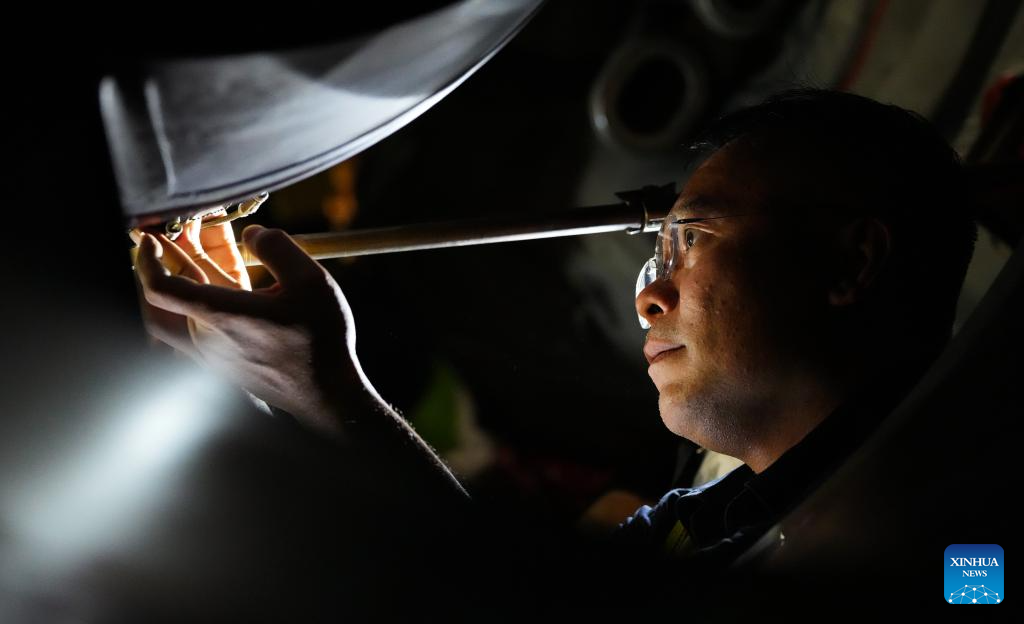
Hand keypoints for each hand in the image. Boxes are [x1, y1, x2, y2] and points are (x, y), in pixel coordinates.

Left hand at [135, 220, 370, 435]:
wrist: (327, 393)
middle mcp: (208, 339)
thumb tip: (252, 233)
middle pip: (164, 299)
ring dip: (186, 282)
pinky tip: (226, 284)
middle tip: (174, 238)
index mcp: (224, 316)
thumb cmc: (320, 340)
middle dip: (166, 264)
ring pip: (181, 313)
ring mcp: (212, 356)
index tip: (150, 238)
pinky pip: (198, 329)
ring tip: (203, 253)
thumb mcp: (312, 281)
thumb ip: (278, 247)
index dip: (146, 260)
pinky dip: (202, 302)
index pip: (160, 289)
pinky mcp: (222, 365)